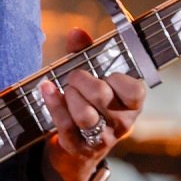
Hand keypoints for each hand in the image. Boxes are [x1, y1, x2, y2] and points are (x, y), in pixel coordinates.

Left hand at [37, 25, 147, 180]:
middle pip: (101, 96)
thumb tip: (76, 32)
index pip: (134, 90)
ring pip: (84, 115)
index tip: (106, 74)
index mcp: (133, 104)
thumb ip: (87, 52)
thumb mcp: (94, 76)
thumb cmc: (91, 102)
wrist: (79, 148)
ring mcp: (101, 139)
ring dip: (70, 95)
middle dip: (81, 80)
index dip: (116, 78)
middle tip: (75, 77)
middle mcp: (121, 123)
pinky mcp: (79, 148)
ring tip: (67, 89)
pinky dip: (53, 103)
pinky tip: (46, 88)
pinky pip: (64, 124)